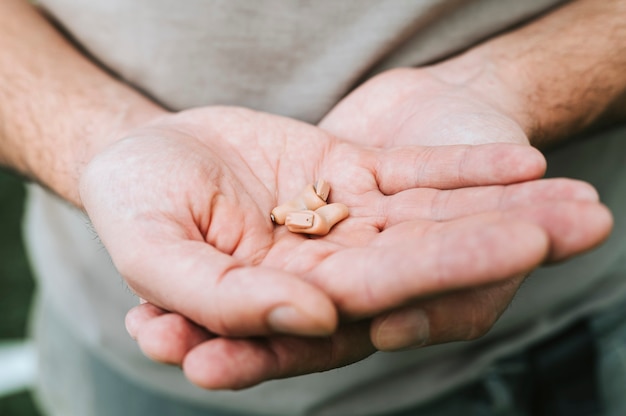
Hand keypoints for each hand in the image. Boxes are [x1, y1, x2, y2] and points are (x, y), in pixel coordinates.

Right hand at [100, 106, 610, 388]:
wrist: (138, 153)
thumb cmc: (131, 202)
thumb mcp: (150, 247)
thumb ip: (223, 294)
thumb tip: (316, 315)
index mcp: (284, 301)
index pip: (370, 296)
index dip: (441, 274)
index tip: (515, 252)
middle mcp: (325, 269)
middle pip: (424, 258)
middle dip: (503, 243)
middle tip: (586, 226)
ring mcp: (341, 221)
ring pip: (431, 217)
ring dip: (506, 208)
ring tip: (584, 203)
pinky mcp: (346, 174)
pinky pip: (412, 173)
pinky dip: (467, 168)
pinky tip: (528, 166)